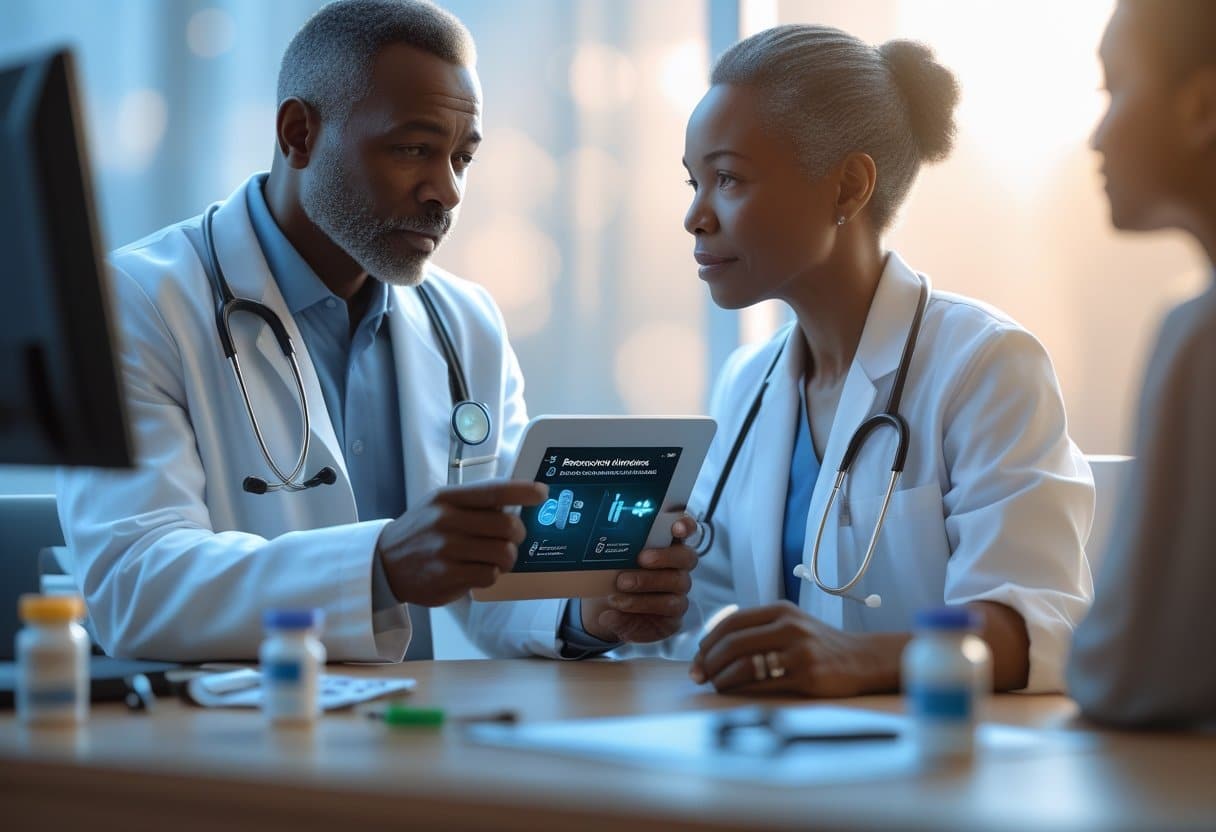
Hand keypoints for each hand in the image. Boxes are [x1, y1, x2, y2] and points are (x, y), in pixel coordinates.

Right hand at [376, 480, 546, 606]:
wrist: (384, 564)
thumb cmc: (420, 531)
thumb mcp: (439, 505)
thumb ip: (473, 501)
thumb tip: (515, 501)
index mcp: (448, 498)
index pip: (494, 491)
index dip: (523, 491)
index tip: (541, 493)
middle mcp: (447, 521)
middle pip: (507, 526)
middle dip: (518, 534)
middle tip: (513, 537)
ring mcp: (447, 550)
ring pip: (503, 553)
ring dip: (508, 558)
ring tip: (497, 557)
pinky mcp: (447, 576)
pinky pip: (489, 575)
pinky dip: (491, 574)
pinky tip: (479, 570)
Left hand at [579, 516, 697, 643]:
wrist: (605, 607)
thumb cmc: (612, 575)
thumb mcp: (608, 562)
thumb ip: (611, 558)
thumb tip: (607, 559)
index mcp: (666, 546)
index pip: (686, 529)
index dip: (686, 525)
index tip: (676, 527)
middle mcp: (678, 569)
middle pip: (685, 559)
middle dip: (664, 558)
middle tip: (640, 559)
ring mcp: (677, 596)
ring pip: (673, 594)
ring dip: (644, 593)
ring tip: (615, 595)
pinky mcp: (671, 621)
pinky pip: (661, 621)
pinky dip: (631, 619)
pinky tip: (611, 616)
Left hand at [688, 601, 902, 696]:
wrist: (861, 659)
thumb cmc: (817, 644)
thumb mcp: (790, 624)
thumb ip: (757, 629)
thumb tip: (712, 647)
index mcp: (779, 610)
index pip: (731, 622)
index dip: (708, 641)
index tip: (697, 658)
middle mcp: (788, 626)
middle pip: (733, 642)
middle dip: (708, 661)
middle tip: (699, 676)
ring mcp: (799, 650)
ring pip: (744, 663)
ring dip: (722, 678)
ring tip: (715, 686)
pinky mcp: (807, 675)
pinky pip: (763, 683)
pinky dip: (741, 689)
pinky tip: (735, 692)